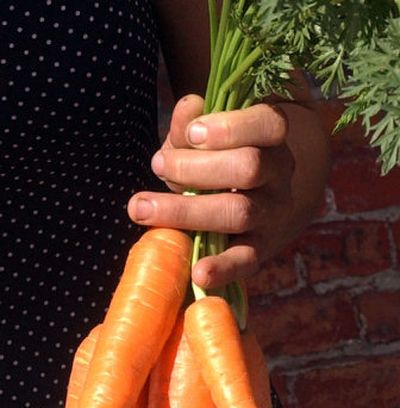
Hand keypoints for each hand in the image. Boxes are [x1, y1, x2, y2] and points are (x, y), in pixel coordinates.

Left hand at [128, 94, 294, 288]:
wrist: (259, 202)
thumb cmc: (221, 159)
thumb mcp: (207, 136)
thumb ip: (193, 124)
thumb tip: (188, 108)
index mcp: (271, 137)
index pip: (266, 124)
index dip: (229, 129)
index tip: (192, 136)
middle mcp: (279, 176)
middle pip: (248, 167)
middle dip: (196, 168)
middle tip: (158, 166)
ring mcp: (271, 215)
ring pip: (239, 212)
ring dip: (186, 211)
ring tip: (142, 208)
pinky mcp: (260, 250)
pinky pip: (246, 261)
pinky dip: (222, 269)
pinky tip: (198, 274)